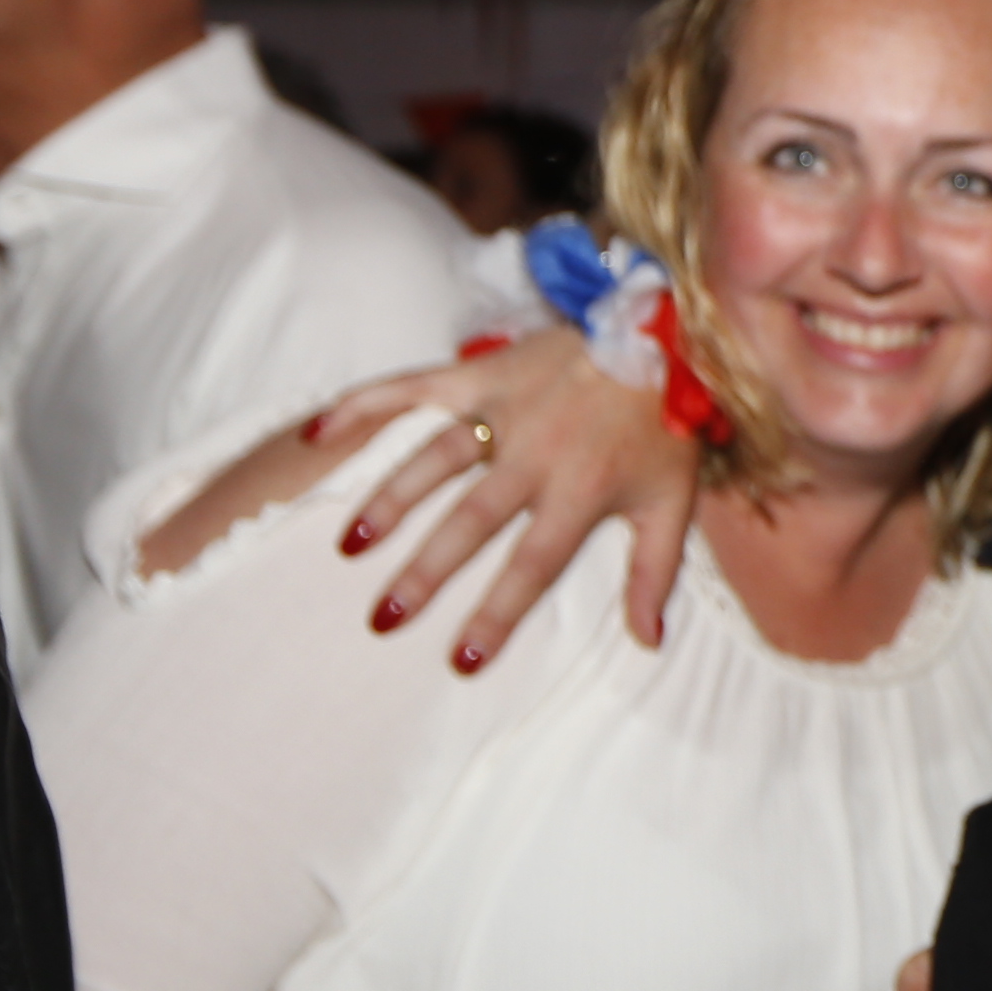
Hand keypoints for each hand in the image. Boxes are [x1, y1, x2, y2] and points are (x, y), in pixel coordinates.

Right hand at [310, 336, 706, 665]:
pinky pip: (413, 388)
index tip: (462, 658)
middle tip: (383, 617)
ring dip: (388, 503)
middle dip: (425, 573)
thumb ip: (654, 573)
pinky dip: (364, 406)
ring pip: (433, 460)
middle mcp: (535, 453)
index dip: (497, 613)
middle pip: (470, 520)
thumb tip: (647, 642)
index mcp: (581, 491)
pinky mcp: (481, 373)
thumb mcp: (673, 503)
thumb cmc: (665, 426)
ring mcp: (503, 408)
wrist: (667, 332)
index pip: (532, 564)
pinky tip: (318, 432)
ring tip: (349, 548)